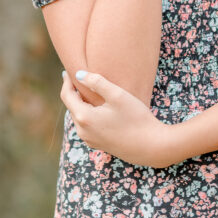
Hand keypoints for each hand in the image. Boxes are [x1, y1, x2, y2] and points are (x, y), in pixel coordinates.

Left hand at [60, 69, 176, 168]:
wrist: (151, 146)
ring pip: (79, 117)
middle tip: (77, 79)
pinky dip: (87, 114)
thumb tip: (78, 74)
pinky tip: (98, 109)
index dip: (67, 82)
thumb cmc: (136, 118)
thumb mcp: (117, 95)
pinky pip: (86, 126)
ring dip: (81, 104)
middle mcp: (82, 131)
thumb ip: (96, 82)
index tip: (68, 71)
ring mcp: (90, 140)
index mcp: (84, 117)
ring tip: (86, 92)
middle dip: (73, 92)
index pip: (66, 96)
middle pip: (72, 107)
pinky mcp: (98, 144)